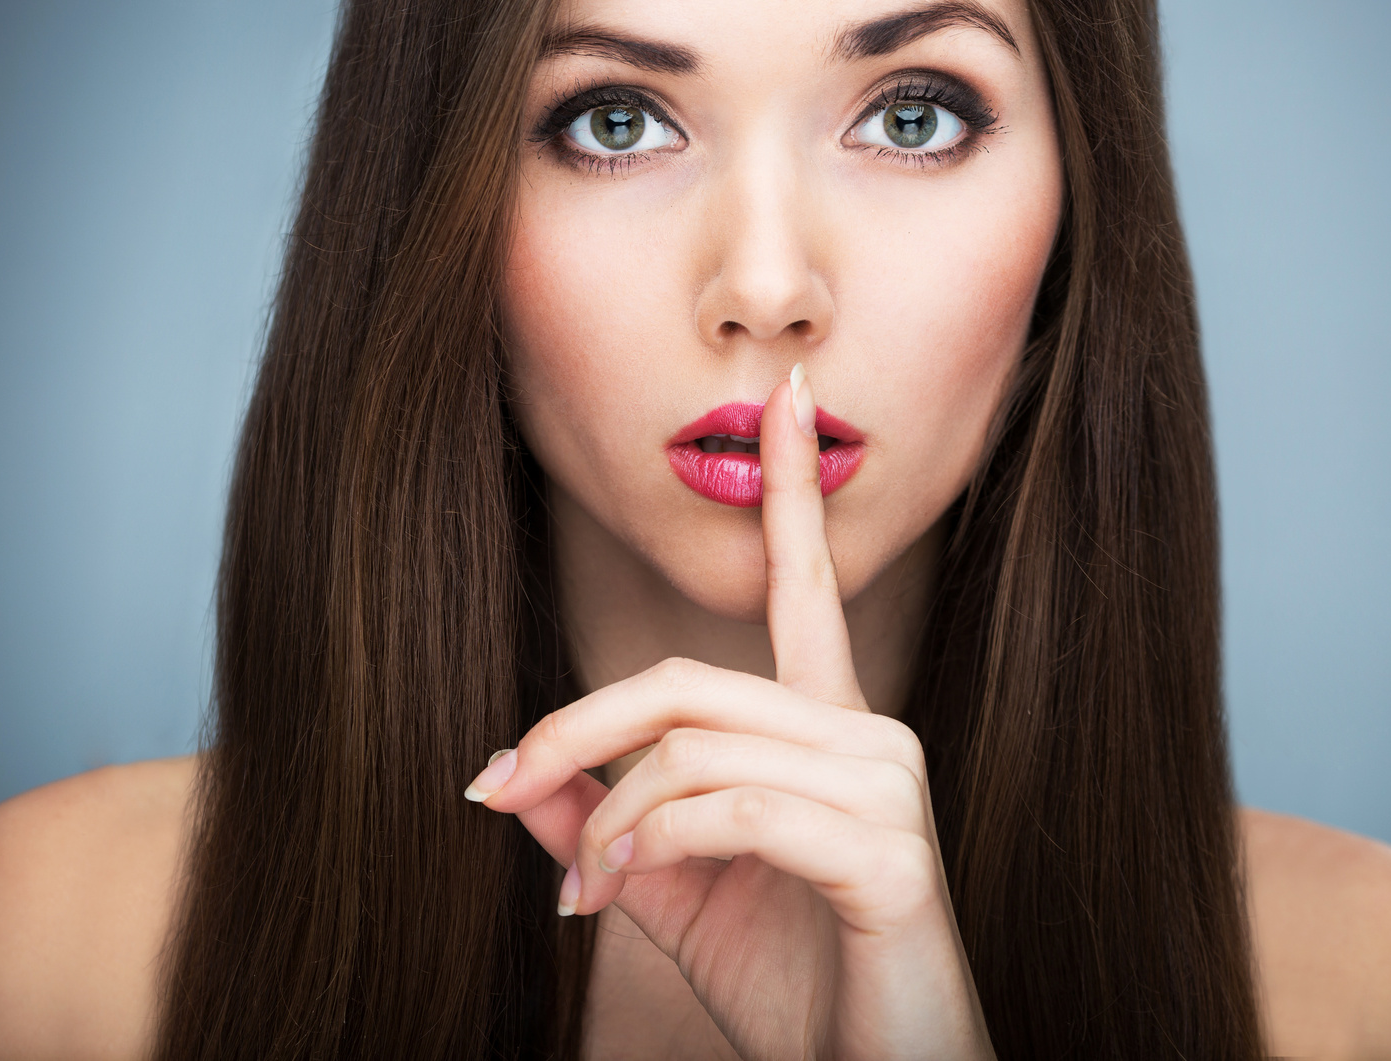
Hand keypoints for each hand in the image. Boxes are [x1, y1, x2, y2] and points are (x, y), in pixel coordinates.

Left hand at [467, 365, 993, 1060]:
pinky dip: (653, 848)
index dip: (791, 493)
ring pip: (697, 747)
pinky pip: (734, 810)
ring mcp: (887, 791)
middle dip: (576, 727)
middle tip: (501, 786)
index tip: (787, 400)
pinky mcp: (889, 855)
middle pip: (687, 681)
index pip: (806, 592)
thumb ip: (606, 827)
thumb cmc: (795, 990)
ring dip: (611, 817)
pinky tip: (619, 898)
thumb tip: (517, 778)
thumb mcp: (673, 898)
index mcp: (829, 733)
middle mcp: (868, 738)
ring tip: (585, 888)